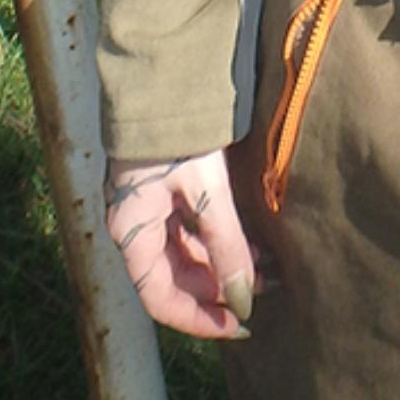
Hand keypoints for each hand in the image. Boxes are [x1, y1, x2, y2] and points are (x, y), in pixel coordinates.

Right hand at [104, 149, 254, 337]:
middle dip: (218, 290)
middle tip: (264, 293)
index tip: (239, 325)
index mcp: (132, 231)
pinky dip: (218, 240)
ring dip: (222, 265)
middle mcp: (135, 225)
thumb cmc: (179, 134)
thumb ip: (226, 245)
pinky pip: (190, 229)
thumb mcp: (206, 191)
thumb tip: (243, 300)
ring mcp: (149, 206)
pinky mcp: (164, 188)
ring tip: (267, 268)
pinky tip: (250, 242)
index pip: (160, 298)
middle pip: (175, 277)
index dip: (198, 319)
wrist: (164, 73)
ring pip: (186, 253)